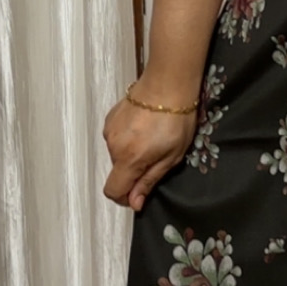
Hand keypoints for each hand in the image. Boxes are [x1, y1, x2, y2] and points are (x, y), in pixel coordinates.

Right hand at [103, 96, 197, 212]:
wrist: (168, 82)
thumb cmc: (177, 120)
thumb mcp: (172, 156)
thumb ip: (149, 180)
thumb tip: (135, 203)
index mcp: (129, 159)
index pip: (112, 191)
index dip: (125, 197)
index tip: (140, 191)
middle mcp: (113, 146)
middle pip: (118, 172)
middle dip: (134, 171)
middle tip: (158, 156)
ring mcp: (109, 130)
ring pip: (117, 155)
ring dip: (132, 154)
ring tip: (153, 137)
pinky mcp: (110, 118)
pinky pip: (116, 139)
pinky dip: (128, 139)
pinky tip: (144, 127)